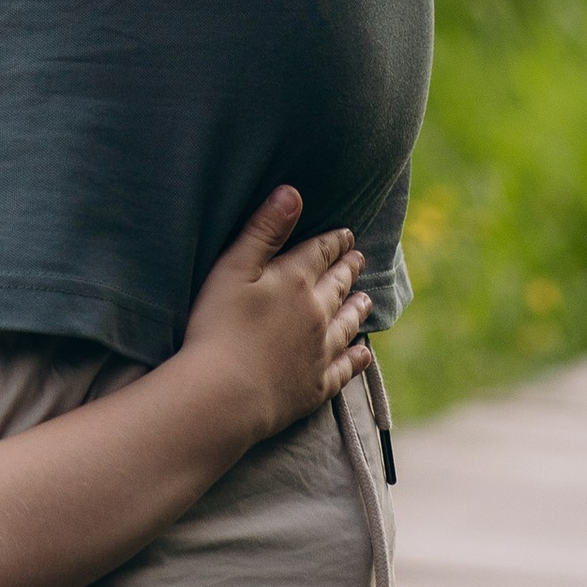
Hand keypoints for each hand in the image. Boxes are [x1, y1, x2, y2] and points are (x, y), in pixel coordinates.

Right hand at [179, 188, 371, 449]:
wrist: (226, 393)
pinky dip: (356, 359)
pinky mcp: (317, 386)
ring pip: (347, 324)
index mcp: (294, 280)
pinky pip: (345, 369)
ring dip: (357, 309)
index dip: (334, 241)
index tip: (347, 234)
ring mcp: (320, 352)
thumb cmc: (219, 325)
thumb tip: (292, 192)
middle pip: (337, 286)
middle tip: (360, 258)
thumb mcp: (233, 267)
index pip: (320, 253)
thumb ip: (264, 229)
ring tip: (366, 300)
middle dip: (348, 269)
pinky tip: (364, 354)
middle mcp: (316, 314)